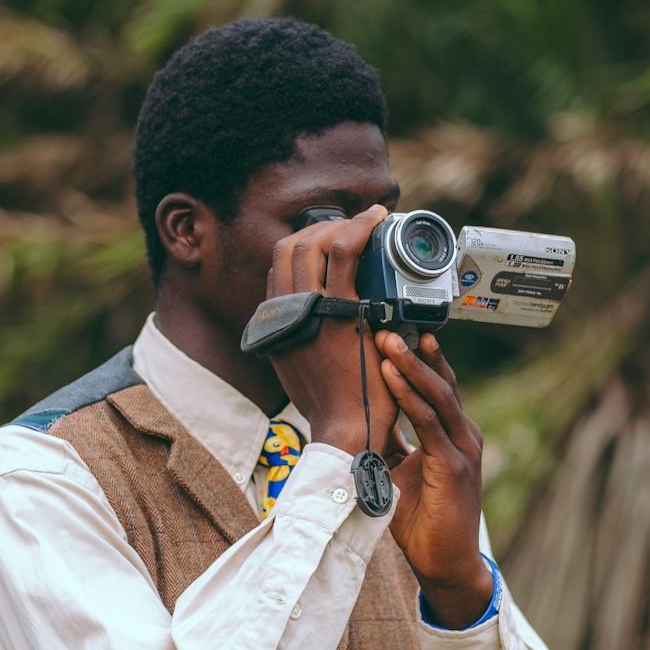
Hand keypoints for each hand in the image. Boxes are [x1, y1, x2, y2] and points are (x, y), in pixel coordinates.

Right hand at [264, 205, 397, 454]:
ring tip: (368, 221)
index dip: (303, 245)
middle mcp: (284, 311)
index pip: (279, 269)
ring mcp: (309, 309)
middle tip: (352, 227)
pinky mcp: (339, 310)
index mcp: (274, 323)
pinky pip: (344, 254)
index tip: (329, 239)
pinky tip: (375, 220)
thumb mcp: (299, 369)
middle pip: (289, 248)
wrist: (346, 429)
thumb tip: (316, 321)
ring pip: (312, 245)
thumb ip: (300, 340)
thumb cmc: (333, 404)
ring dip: (341, 225)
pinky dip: (359, 229)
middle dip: (319, 229)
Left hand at [375, 330, 493, 626]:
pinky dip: (410, 397)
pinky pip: (429, 423)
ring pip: (437, 394)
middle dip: (413, 350)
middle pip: (440, 381)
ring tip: (387, 340)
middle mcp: (463, 434)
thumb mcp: (400, 471)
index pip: (437, 385)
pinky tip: (393, 376)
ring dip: (410, 365)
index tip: (392, 330)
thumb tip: (359, 417)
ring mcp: (462, 449)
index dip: (418, 357)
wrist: (445, 564)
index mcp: (452, 434)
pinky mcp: (455, 466)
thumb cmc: (423, 520)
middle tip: (384, 323)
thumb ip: (389, 441)